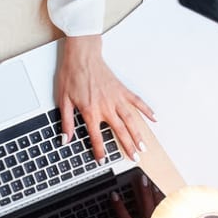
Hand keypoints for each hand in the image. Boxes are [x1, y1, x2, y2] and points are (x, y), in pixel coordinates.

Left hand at [56, 34, 155, 161]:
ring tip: (143, 147)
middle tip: (134, 158)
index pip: (96, 136)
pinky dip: (146, 110)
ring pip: (130, 120)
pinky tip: (153, 118)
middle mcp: (106, 107)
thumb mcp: (63, 100)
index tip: (102, 161)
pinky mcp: (122, 90)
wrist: (82, 56)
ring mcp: (116, 98)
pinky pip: (137, 102)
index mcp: (90, 111)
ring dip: (138, 135)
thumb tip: (65, 138)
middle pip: (120, 131)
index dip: (99, 151)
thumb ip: (66, 121)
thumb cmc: (72, 75)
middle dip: (127, 147)